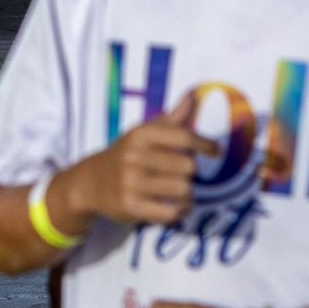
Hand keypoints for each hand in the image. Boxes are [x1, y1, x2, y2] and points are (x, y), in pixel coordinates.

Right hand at [60, 92, 210, 229]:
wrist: (91, 182)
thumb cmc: (127, 153)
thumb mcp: (144, 132)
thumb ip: (172, 118)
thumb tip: (194, 95)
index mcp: (141, 135)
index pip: (183, 136)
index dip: (205, 144)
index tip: (216, 151)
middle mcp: (134, 157)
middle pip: (187, 166)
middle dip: (191, 171)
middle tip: (182, 173)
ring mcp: (130, 183)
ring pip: (182, 189)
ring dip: (189, 193)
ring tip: (182, 191)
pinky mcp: (130, 207)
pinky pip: (171, 212)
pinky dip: (181, 211)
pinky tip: (179, 206)